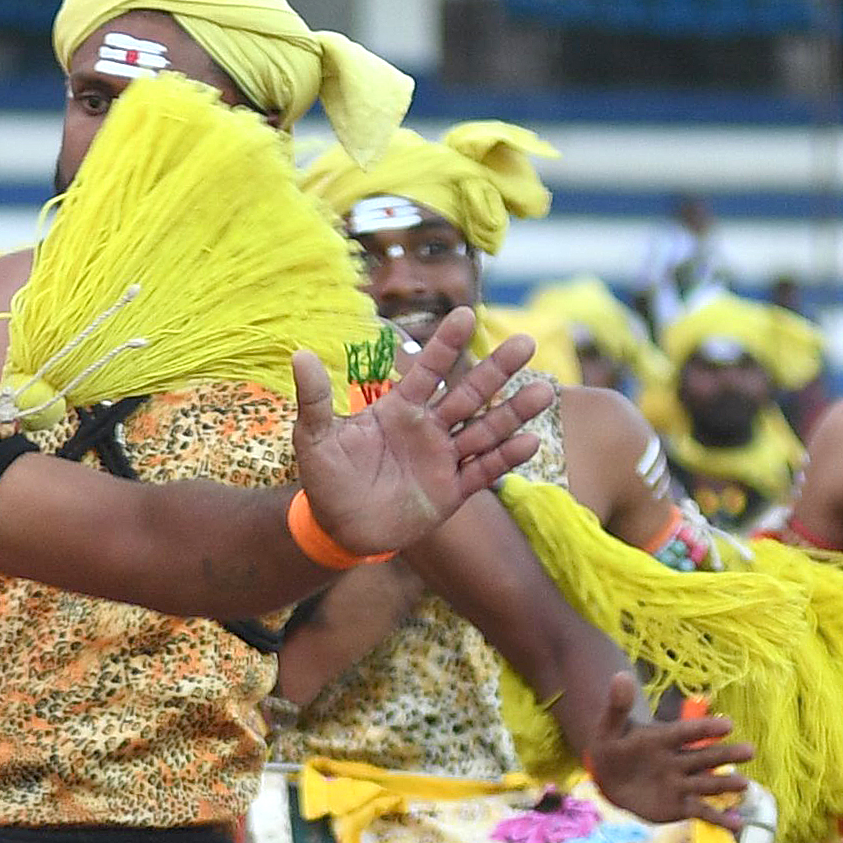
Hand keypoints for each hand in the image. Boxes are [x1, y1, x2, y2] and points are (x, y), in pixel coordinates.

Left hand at [291, 311, 551, 561]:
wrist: (337, 528)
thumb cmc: (326, 478)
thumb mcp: (315, 438)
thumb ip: (315, 400)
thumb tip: (299, 354)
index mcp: (399, 409)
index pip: (427, 370)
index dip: (445, 345)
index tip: (466, 314)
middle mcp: (429, 428)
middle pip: (468, 394)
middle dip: (496, 370)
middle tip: (525, 342)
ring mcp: (443, 458)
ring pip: (484, 430)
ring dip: (513, 412)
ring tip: (543, 390)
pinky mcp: (451, 491)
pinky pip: (482, 472)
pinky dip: (505, 459)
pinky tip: (530, 442)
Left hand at [575, 671, 751, 827]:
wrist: (611, 776)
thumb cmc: (614, 748)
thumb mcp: (610, 727)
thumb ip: (617, 706)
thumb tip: (619, 675)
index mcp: (666, 738)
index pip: (686, 732)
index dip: (704, 729)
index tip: (726, 725)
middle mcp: (681, 760)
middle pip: (705, 757)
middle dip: (725, 755)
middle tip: (749, 750)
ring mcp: (682, 783)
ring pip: (706, 784)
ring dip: (724, 785)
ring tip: (745, 785)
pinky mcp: (681, 805)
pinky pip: (702, 811)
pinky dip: (719, 819)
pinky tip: (739, 825)